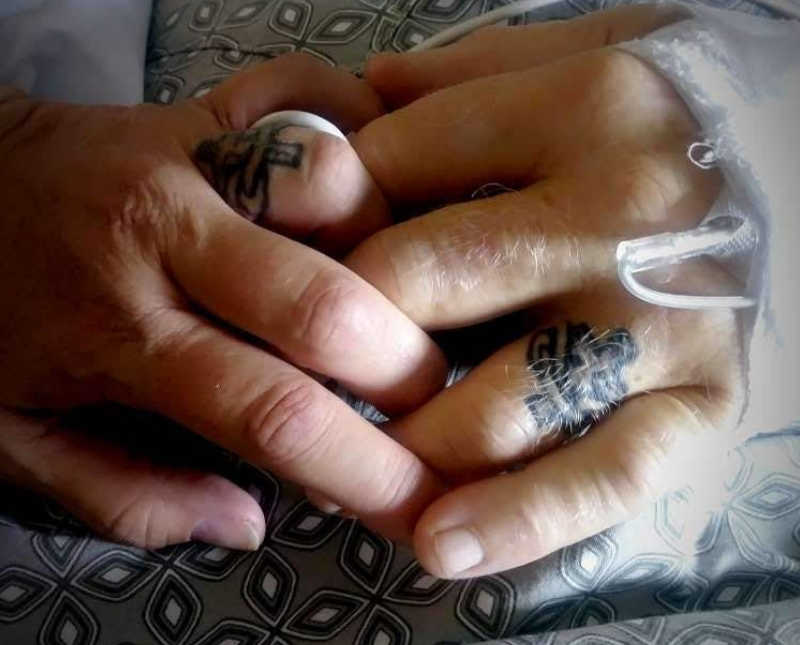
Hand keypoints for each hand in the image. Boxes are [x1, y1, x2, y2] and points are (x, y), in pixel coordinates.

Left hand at [0, 54, 445, 549]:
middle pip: (325, 300)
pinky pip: (309, 95)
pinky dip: (361, 131)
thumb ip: (128, 496)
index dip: (363, 468)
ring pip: (334, 183)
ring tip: (386, 290)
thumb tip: (245, 522)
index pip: (269, 410)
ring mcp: (187, 156)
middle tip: (419, 396)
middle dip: (404, 364)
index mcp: (122, 333)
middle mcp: (164, 236)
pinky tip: (367, 189)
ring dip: (389, 244)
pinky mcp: (203, 107)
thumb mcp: (16, 440)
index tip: (422, 504)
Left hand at [347, 6, 744, 576]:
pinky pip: (604, 472)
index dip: (317, 217)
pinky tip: (442, 544)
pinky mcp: (703, 398)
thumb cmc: (672, 109)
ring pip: (499, 400)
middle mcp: (624, 212)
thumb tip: (362, 90)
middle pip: (425, 283)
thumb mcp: (583, 50)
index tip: (282, 256)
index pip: (392, 166)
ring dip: (408, 445)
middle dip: (343, 337)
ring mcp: (663, 316)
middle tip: (294, 367)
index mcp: (583, 105)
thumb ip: (470, 70)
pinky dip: (520, 518)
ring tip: (352, 469)